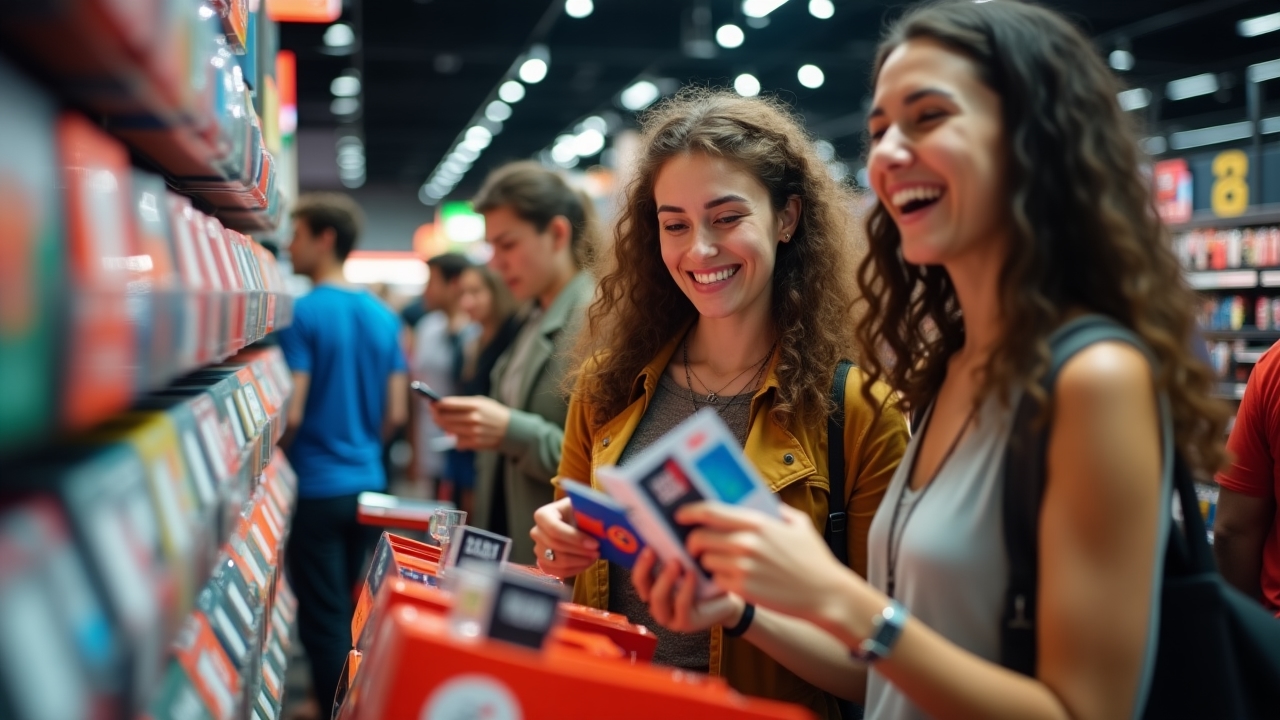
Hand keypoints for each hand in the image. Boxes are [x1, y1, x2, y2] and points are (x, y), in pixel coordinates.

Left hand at [431, 396, 511, 450]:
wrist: (511, 429)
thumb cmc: (493, 413)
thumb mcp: (482, 402)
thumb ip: (463, 405)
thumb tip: (442, 409)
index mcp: (475, 405)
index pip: (449, 404)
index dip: (437, 404)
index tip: (432, 403)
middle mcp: (473, 418)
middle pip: (445, 417)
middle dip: (436, 414)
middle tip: (433, 412)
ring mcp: (473, 431)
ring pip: (447, 429)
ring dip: (442, 425)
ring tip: (442, 421)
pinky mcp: (474, 442)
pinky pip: (455, 441)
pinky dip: (453, 437)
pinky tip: (456, 433)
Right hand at [530, 497, 599, 577]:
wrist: (575, 521)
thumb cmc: (579, 513)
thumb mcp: (582, 509)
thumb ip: (587, 515)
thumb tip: (598, 528)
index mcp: (542, 515)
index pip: (554, 529)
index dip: (574, 538)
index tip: (595, 544)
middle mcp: (536, 532)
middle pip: (555, 546)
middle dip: (579, 551)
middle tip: (597, 551)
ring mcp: (538, 549)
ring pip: (555, 562)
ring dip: (578, 562)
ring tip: (593, 557)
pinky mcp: (544, 563)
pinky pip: (556, 572)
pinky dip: (573, 570)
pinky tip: (586, 563)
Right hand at [632, 548, 742, 632]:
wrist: (728, 600)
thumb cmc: (707, 581)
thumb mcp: (688, 565)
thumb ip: (675, 554)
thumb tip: (667, 531)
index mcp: (655, 588)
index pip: (639, 577)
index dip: (640, 562)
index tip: (649, 545)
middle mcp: (657, 603)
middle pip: (641, 587)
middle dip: (645, 567)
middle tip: (654, 550)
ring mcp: (669, 616)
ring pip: (657, 598)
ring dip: (664, 578)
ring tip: (676, 562)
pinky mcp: (684, 623)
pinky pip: (680, 605)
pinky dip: (685, 588)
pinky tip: (692, 574)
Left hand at [682, 503, 857, 623]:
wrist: (826, 595)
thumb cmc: (814, 560)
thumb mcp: (799, 525)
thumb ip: (776, 509)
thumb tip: (761, 499)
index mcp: (757, 523)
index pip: (710, 511)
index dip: (689, 512)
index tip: (680, 514)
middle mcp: (746, 543)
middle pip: (700, 537)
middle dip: (693, 542)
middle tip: (696, 545)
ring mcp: (742, 567)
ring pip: (706, 561)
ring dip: (708, 562)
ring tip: (721, 563)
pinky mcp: (743, 589)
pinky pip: (717, 580)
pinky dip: (720, 580)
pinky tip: (733, 579)